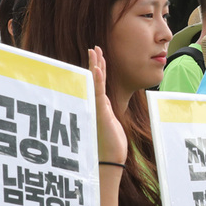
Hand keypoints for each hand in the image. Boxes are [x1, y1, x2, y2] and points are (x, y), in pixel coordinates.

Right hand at [88, 48, 126, 168]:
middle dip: (95, 62)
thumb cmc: (110, 144)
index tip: (98, 54)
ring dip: (95, 66)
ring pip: (95, 83)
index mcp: (100, 105)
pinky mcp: (100, 111)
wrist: (110, 158)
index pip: (99, 82)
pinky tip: (97, 69)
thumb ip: (107, 114)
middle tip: (94, 47)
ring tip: (94, 51)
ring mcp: (97, 107)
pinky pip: (98, 92)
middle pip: (95, 79)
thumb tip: (105, 107)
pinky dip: (98, 80)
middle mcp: (97, 104)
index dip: (98, 68)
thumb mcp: (111, 124)